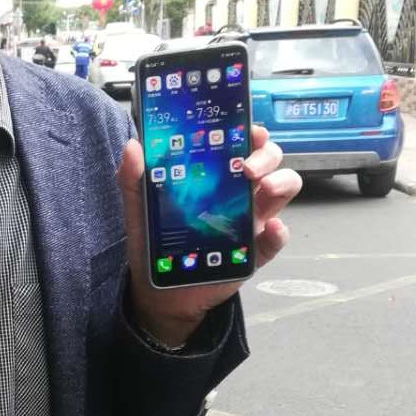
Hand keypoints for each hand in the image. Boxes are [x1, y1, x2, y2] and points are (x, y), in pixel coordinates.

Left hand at [118, 124, 301, 345]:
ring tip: (264, 187)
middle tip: (246, 165)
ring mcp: (251, 219)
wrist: (160, 288)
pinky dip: (280, 232)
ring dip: (281, 182)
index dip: (249, 131)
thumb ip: (132, 177)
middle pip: (269, 160)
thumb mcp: (139, 206)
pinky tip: (270, 228)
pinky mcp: (255, 250)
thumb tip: (133, 146)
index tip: (248, 127)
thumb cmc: (154, 241)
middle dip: (265, 155)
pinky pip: (277, 238)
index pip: (238, 143)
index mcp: (213, 175)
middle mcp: (237, 191)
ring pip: (283, 189)